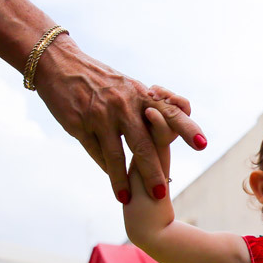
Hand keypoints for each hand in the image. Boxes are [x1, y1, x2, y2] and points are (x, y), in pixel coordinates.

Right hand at [31, 38, 205, 203]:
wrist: (60, 64)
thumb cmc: (102, 79)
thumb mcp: (129, 87)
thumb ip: (151, 108)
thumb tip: (171, 131)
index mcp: (140, 95)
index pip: (170, 113)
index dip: (186, 128)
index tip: (202, 145)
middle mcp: (123, 106)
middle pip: (143, 145)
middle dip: (152, 172)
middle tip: (160, 194)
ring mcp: (100, 116)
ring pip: (116, 155)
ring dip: (122, 180)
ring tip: (127, 199)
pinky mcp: (79, 124)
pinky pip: (96, 152)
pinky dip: (106, 169)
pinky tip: (114, 183)